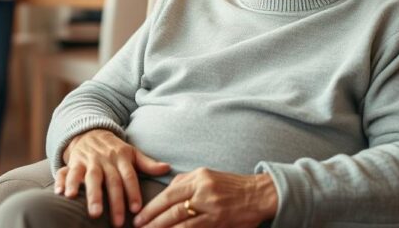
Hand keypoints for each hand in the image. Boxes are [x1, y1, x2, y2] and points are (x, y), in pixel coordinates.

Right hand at [56, 129, 170, 226]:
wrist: (89, 131)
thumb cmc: (114, 148)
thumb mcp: (131, 153)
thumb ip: (148, 163)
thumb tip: (167, 168)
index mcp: (121, 158)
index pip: (129, 176)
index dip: (133, 192)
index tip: (136, 209)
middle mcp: (106, 160)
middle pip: (111, 181)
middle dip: (115, 201)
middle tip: (118, 222)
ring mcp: (89, 161)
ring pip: (91, 178)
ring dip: (92, 195)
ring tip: (94, 212)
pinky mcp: (74, 162)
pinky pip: (69, 172)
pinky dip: (65, 182)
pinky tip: (64, 195)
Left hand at [133, 168, 277, 227]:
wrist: (259, 194)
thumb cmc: (231, 185)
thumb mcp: (207, 175)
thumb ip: (185, 182)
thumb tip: (165, 192)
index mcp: (199, 178)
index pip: (169, 193)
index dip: (152, 207)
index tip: (139, 217)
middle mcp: (205, 192)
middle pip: (172, 209)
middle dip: (153, 222)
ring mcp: (213, 209)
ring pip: (182, 223)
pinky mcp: (220, 222)